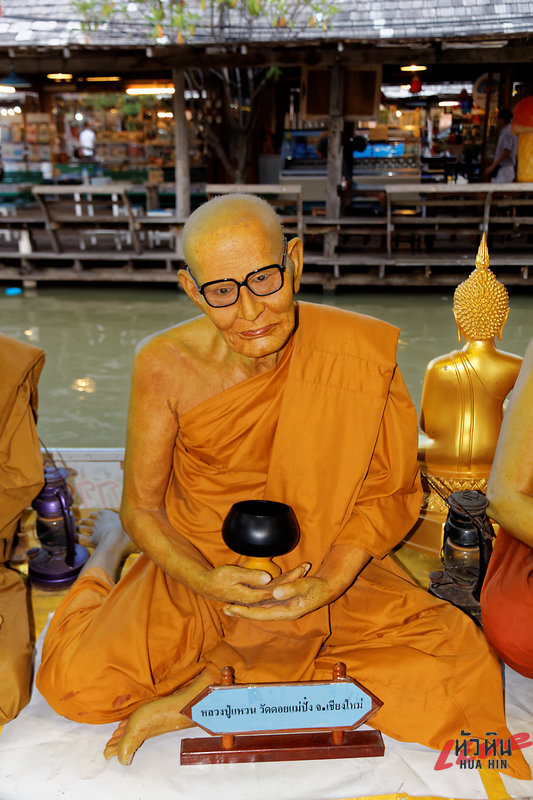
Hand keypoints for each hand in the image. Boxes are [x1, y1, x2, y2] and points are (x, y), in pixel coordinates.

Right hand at [194, 562, 308, 605]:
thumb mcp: (232, 574)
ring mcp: (256, 595)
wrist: (206, 585)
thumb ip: (250, 576)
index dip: (289, 581)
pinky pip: (271, 585)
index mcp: (253, 596)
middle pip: (280, 588)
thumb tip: (268, 578)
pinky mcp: (254, 590)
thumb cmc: (217, 578)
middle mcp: (257, 598)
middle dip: (294, 578)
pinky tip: (290, 573)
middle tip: (307, 566)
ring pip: (277, 587)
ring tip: (303, 567)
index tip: (301, 572)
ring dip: (289, 578)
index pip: (277, 589)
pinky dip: (281, 578)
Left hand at [223, 573, 330, 621]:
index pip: (260, 614)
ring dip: (246, 607)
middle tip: (224, 609)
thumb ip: (291, 589)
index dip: (245, 612)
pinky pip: (265, 603)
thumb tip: (275, 593)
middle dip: (241, 612)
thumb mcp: (306, 586)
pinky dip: (255, 601)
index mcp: (286, 611)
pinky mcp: (284, 601)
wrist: (328, 588)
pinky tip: (247, 599)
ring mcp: (283, 607)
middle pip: (257, 614)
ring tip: (231, 605)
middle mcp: (282, 612)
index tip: (231, 609)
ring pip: (260, 609)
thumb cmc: (318, 587)